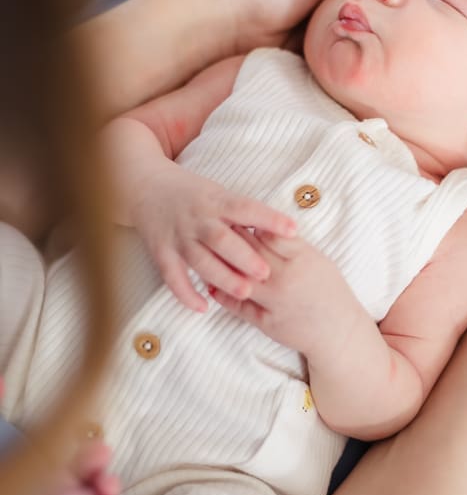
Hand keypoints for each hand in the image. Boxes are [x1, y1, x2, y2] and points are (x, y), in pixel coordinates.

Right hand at [132, 167, 296, 310]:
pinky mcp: (161, 252)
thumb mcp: (219, 194)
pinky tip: (204, 307)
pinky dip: (186, 293)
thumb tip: (282, 230)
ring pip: (199, 260)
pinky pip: (172, 276)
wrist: (145, 187)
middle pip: (221, 239)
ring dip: (221, 277)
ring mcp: (177, 236)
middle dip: (244, 257)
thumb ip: (244, 213)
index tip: (292, 230)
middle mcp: (196, 218)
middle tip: (265, 273)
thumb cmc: (193, 194)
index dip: (269, 219)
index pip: (245, 208)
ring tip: (244, 292)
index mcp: (216, 201)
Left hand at [209, 230, 362, 359]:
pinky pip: (237, 305)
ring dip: (222, 265)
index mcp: (301, 258)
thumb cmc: (329, 291)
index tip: (239, 217)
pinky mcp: (266, 322)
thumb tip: (263, 227)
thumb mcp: (317, 260)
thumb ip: (291, 245)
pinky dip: (222, 294)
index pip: (267, 232)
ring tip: (210, 254)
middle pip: (250, 252)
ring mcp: (274, 301)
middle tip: (218, 229)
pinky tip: (212, 284)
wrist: (337, 331)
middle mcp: (286, 278)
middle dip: (232, 239)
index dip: (251, 223)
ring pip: (238, 277)